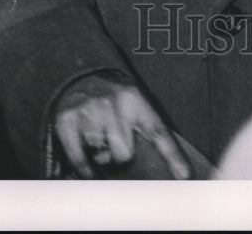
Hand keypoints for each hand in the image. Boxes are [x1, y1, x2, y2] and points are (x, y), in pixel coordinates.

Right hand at [53, 74, 190, 178]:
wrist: (81, 76)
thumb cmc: (114, 99)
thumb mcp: (136, 103)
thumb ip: (149, 129)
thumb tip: (174, 171)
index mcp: (136, 99)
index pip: (157, 131)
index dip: (172, 154)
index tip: (184, 174)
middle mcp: (113, 103)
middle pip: (124, 154)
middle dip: (120, 155)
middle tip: (115, 144)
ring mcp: (88, 110)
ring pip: (101, 158)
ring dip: (101, 157)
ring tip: (99, 140)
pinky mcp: (67, 120)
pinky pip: (80, 161)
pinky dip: (84, 168)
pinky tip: (87, 161)